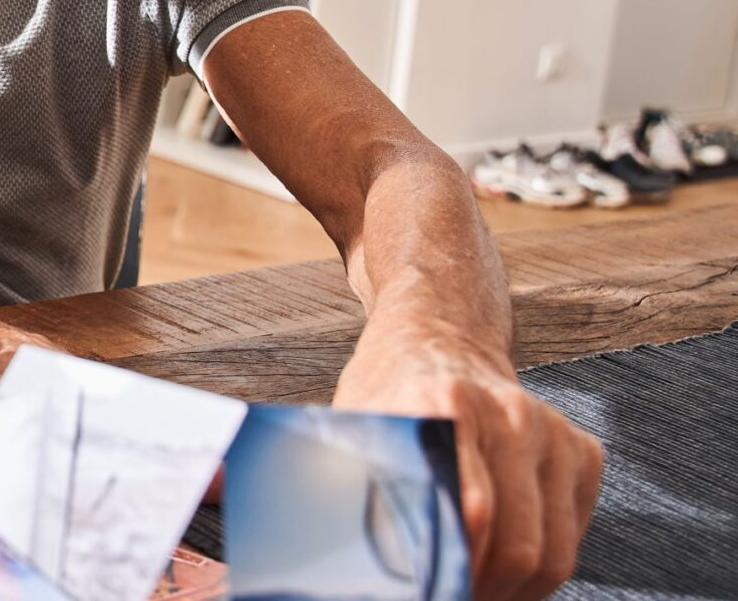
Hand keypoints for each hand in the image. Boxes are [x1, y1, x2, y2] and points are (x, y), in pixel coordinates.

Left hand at [334, 328, 602, 599]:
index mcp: (445, 404)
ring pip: (553, 554)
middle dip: (481, 589)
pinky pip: (572, 537)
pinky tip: (499, 558)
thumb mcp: (356, 424)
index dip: (449, 569)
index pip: (470, 513)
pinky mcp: (582, 452)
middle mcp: (510, 415)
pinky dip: (540, 566)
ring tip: (472, 587)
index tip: (427, 588)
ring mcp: (553, 432)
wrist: (440, 337)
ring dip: (513, 589)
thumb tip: (328, 548)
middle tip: (449, 594)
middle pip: (517, 546)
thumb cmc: (390, 390)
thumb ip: (356, 481)